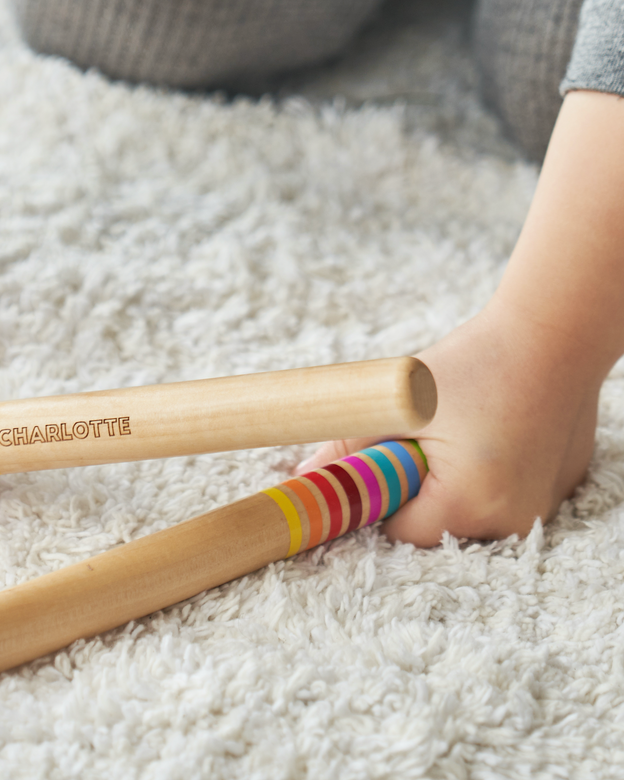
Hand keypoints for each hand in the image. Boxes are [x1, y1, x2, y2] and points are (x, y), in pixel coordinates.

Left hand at [295, 297, 598, 545]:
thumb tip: (304, 477)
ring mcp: (542, 508)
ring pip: (470, 513)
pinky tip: (491, 431)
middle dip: (415, 487)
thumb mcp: (399, 403)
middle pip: (435, 526)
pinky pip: (505, 496)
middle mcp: (514, 521)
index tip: (379, 457)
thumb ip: (348, 446)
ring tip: (459, 430)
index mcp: (470, 503)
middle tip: (422, 435)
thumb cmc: (476, 363)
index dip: (379, 494)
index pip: (399, 530)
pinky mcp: (559, 488)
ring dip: (451, 482)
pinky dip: (488, 473)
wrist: (555, 333)